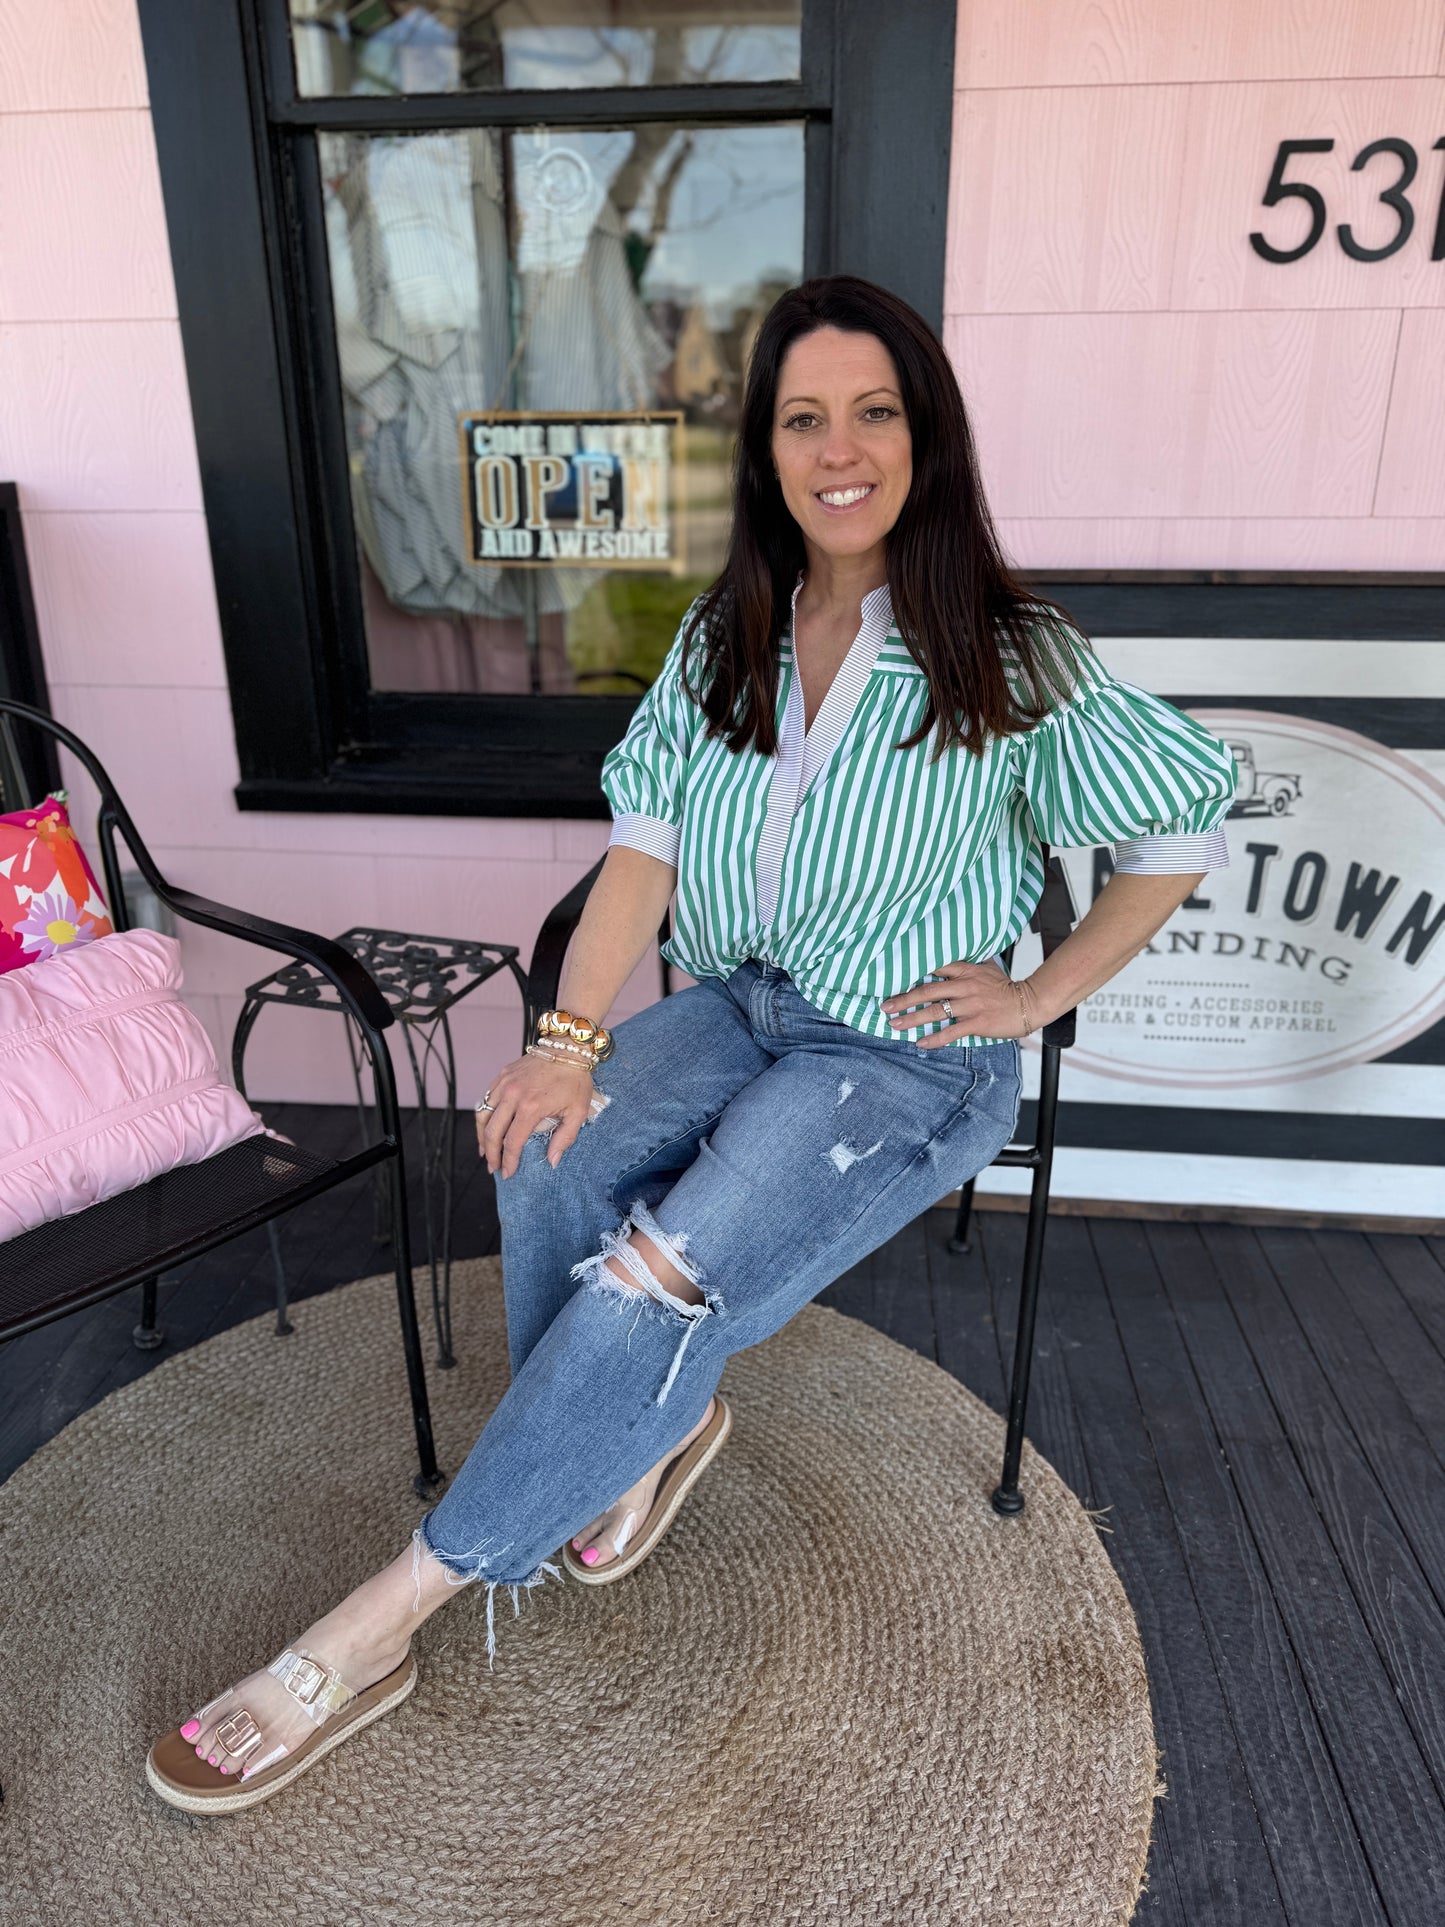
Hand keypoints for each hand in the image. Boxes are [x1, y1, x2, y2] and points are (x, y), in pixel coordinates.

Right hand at [477, 1051, 598, 1179]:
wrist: (569, 1048)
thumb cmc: (576, 1079)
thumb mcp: (578, 1112)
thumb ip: (564, 1138)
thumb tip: (552, 1161)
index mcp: (531, 1107)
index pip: (512, 1142)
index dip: (508, 1161)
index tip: (508, 1173)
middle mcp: (513, 1095)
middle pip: (492, 1132)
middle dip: (491, 1154)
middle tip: (494, 1167)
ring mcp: (505, 1083)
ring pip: (483, 1115)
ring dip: (482, 1136)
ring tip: (485, 1151)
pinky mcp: (502, 1075)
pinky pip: (486, 1099)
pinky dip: (483, 1116)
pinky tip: (488, 1126)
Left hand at [880, 959, 1033, 1046]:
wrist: (1029, 1002)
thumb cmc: (1005, 987)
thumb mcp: (985, 968)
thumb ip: (966, 964)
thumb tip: (946, 960)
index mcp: (965, 970)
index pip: (933, 967)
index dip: (911, 973)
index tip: (892, 979)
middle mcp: (965, 986)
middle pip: (927, 991)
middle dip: (903, 999)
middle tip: (885, 1006)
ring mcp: (970, 1005)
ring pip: (935, 1012)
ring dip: (912, 1019)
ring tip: (895, 1024)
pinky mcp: (977, 1022)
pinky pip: (951, 1032)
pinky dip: (934, 1039)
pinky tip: (920, 1043)